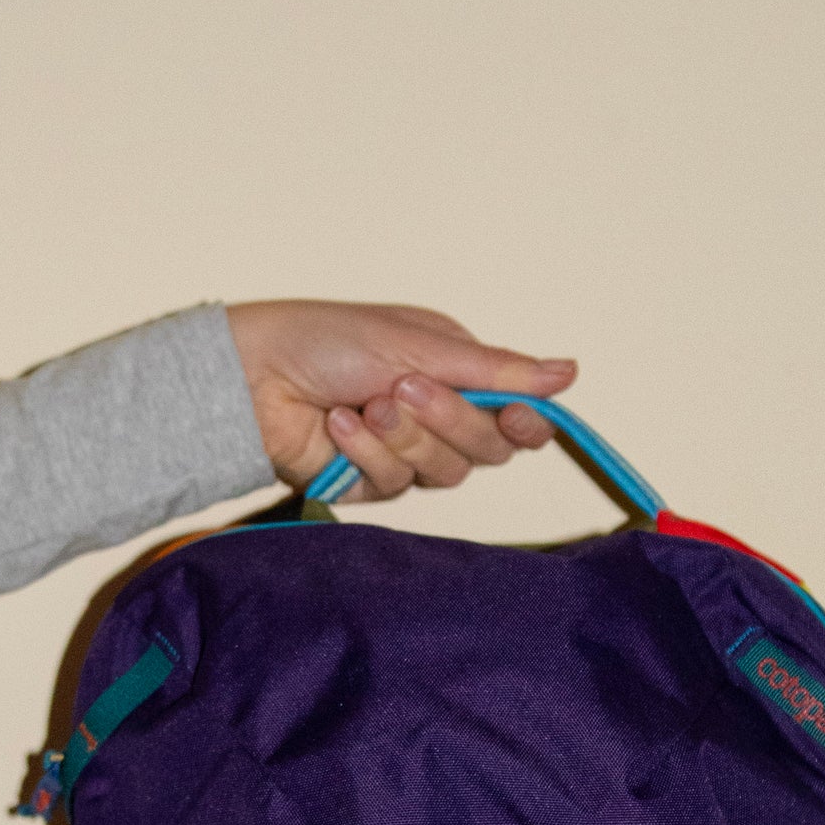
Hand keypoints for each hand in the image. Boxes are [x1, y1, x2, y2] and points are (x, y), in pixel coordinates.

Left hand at [226, 300, 576, 499]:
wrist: (254, 374)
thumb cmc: (329, 340)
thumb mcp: (420, 345)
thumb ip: (497, 370)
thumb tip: (570, 374)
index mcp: (458, 374)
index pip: (516, 417)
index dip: (523, 423)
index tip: (516, 416)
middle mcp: (438, 417)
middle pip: (487, 450)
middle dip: (450, 420)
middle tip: (405, 386)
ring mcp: (406, 454)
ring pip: (445, 473)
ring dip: (405, 435)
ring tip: (365, 402)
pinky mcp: (371, 484)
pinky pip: (395, 483)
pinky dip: (366, 451)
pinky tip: (336, 424)